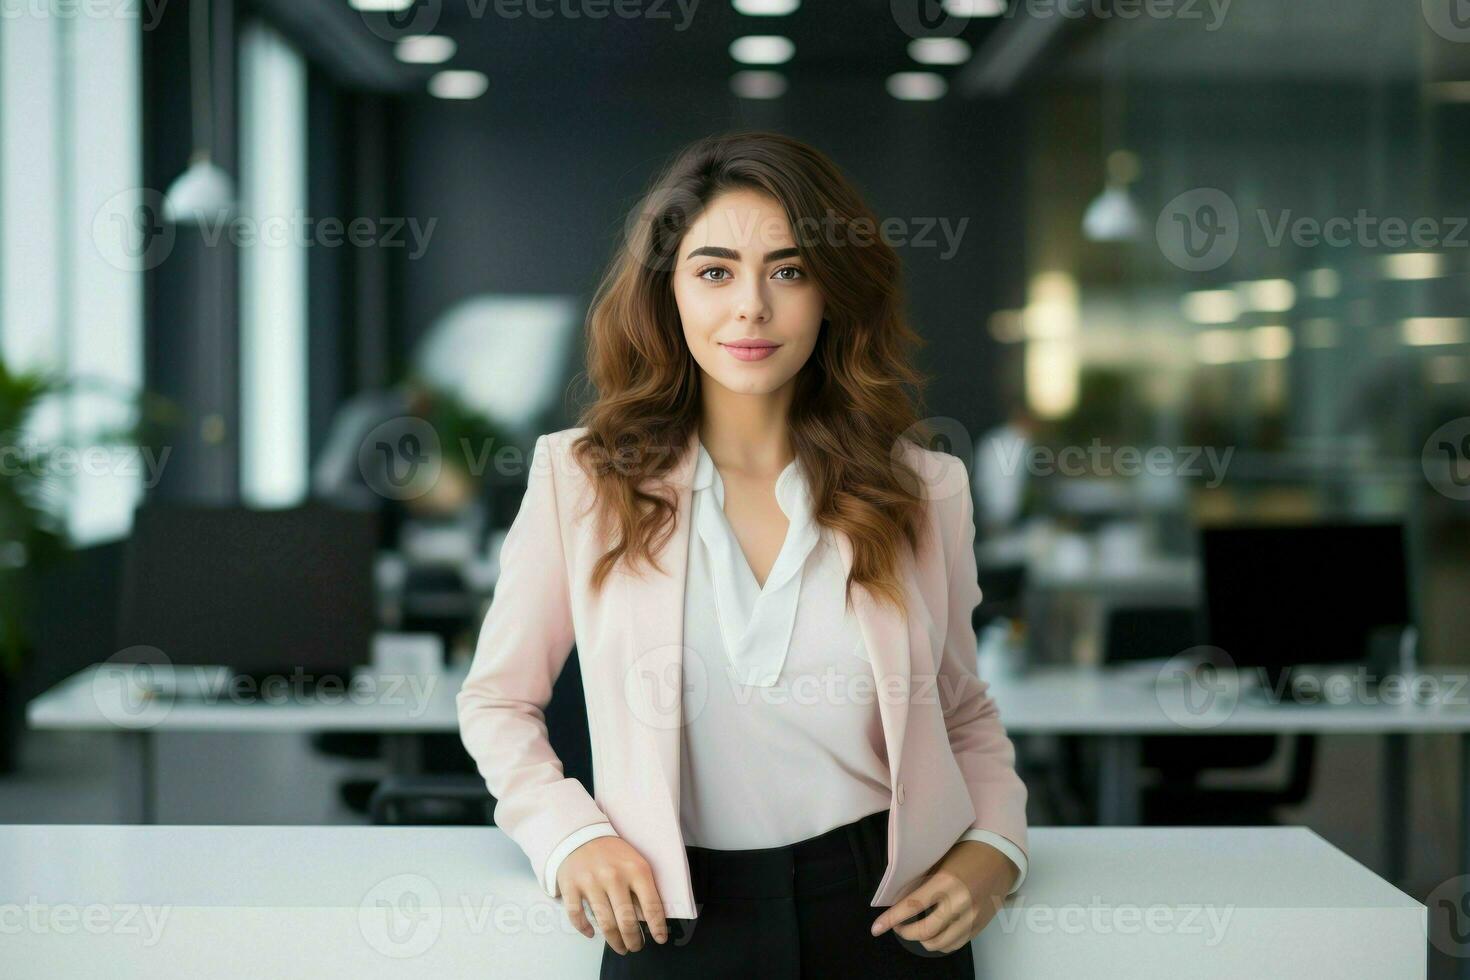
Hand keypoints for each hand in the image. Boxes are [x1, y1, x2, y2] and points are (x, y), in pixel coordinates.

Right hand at [557, 836, 668, 954]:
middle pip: (627, 920)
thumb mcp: (635, 862)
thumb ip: (642, 888)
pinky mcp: (571, 886)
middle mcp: (613, 876)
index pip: (651, 905)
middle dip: (634, 940)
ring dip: (615, 941)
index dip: (657, 927)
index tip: (660, 939)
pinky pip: (577, 916)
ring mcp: (590, 882)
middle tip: (636, 947)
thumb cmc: (613, 853)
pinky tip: (592, 934)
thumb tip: (649, 919)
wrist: (580, 834)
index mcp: (635, 869)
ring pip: (605, 923)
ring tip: (621, 947)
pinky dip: (585, 929)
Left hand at [868, 840, 1017, 953]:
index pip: (912, 906)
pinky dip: (941, 943)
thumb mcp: (941, 861)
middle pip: (925, 931)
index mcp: (946, 882)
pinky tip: (935, 933)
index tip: (876, 928)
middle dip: (905, 932)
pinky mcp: (979, 926)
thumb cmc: (967, 853)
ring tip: (916, 930)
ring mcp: (972, 917)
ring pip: (940, 943)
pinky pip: (955, 944)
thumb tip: (899, 897)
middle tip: (898, 926)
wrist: (1000, 857)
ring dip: (923, 940)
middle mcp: (959, 902)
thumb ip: (923, 880)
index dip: (891, 919)